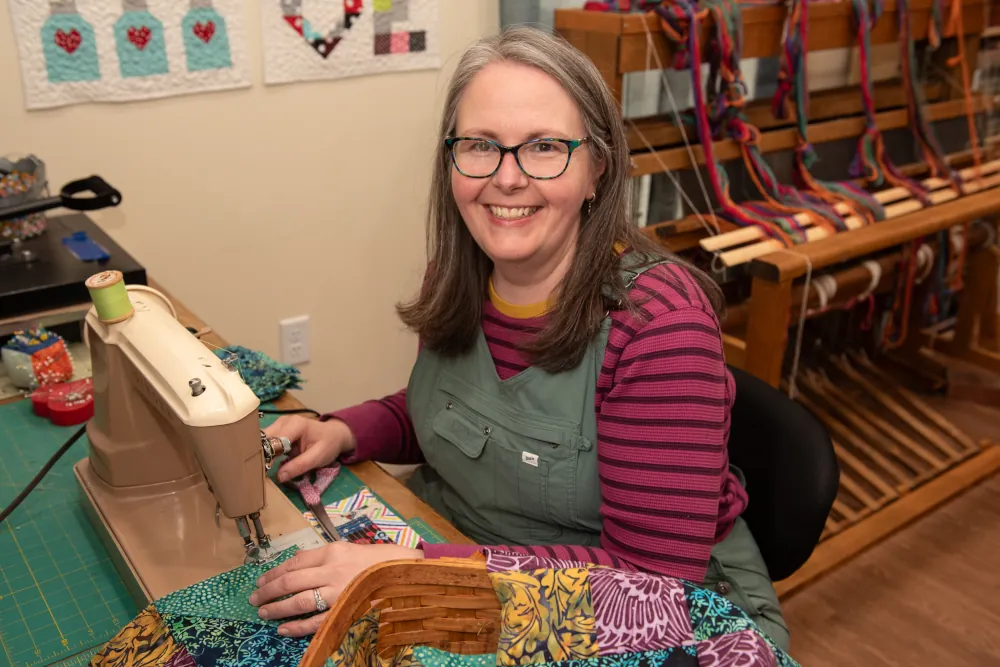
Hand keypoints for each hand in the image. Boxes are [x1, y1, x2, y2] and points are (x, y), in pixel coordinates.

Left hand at [248, 542, 423, 635]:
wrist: (407, 574)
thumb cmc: (379, 561)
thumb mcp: (350, 549)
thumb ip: (324, 556)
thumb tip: (296, 564)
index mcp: (332, 551)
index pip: (294, 562)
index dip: (273, 573)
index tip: (260, 581)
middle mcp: (332, 570)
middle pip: (290, 581)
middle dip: (268, 591)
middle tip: (254, 599)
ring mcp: (338, 592)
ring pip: (298, 602)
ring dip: (276, 609)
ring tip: (263, 613)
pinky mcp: (345, 611)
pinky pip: (315, 622)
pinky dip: (296, 627)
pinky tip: (284, 629)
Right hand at [264, 416, 356, 482]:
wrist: (334, 434)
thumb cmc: (329, 444)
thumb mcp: (318, 458)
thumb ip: (299, 466)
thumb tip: (279, 477)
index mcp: (295, 425)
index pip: (274, 441)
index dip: (267, 456)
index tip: (262, 472)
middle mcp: (284, 421)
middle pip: (264, 438)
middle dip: (261, 454)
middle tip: (259, 472)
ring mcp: (280, 423)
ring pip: (263, 439)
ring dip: (262, 453)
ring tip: (261, 468)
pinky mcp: (278, 429)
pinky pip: (267, 440)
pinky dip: (266, 451)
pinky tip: (266, 461)